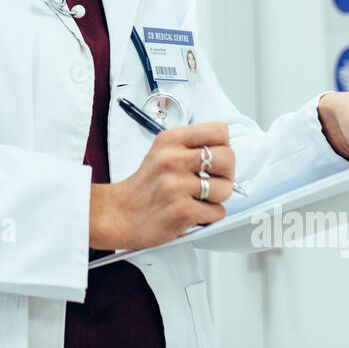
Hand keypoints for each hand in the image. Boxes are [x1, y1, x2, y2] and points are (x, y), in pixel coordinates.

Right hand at [91, 122, 235, 250]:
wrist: (120, 213)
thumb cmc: (144, 186)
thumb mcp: (162, 152)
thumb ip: (190, 147)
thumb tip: (224, 151)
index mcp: (171, 140)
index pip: (220, 131)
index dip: (223, 147)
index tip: (215, 159)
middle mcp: (173, 159)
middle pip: (228, 158)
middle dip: (226, 174)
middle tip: (213, 181)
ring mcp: (177, 185)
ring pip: (226, 188)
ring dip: (217, 198)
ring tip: (199, 199)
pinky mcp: (181, 210)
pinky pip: (217, 212)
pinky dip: (208, 216)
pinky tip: (192, 212)